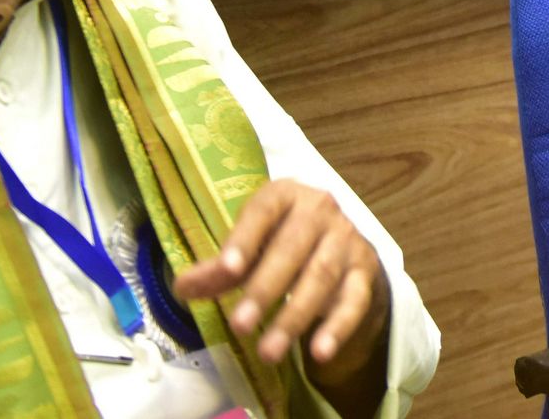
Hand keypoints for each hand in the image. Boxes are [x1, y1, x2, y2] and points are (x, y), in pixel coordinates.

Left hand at [172, 179, 389, 394]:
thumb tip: (183, 287)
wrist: (341, 251)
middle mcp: (322, 210)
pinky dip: (338, 327)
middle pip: (294, 247)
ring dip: (294, 316)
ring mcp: (348, 240)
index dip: (245, 238)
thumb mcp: (250, 250)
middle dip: (266, 288)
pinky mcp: (365, 273)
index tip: (227, 270)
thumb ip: (219, 269)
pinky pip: (354, 300)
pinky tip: (319, 352)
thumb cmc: (284, 244)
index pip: (264, 209)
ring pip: (322, 276)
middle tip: (239, 325)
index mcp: (287, 195)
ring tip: (268, 352)